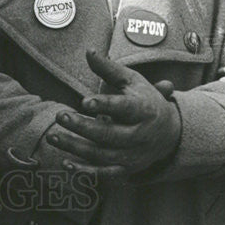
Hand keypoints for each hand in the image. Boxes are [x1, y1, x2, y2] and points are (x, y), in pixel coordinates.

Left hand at [46, 50, 181, 181]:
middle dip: (83, 126)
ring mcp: (133, 155)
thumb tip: (88, 51)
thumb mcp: (132, 80)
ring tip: (53, 136)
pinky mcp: (126, 169)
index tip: (84, 101)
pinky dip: (85, 171)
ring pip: (102, 155)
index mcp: (144, 110)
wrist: (171, 132)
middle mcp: (140, 136)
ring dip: (76, 147)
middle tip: (60, 115)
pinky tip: (65, 163)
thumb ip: (108, 68)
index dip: (105, 105)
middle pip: (110, 134)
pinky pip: (104, 174)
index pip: (124, 108)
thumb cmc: (145, 100)